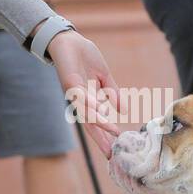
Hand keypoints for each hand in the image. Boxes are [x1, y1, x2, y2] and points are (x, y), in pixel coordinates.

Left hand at [46, 30, 120, 155]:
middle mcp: (79, 100)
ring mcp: (74, 93)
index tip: (114, 150)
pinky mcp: (69, 83)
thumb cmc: (84, 56)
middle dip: (100, 138)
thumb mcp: (104, 76)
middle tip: (110, 153)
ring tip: (114, 132)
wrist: (68, 40)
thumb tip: (124, 111)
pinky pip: (81, 97)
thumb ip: (113, 93)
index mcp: (88, 99)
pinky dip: (92, 104)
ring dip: (101, 123)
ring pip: (87, 113)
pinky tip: (101, 110)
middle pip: (90, 124)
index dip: (105, 135)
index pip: (96, 121)